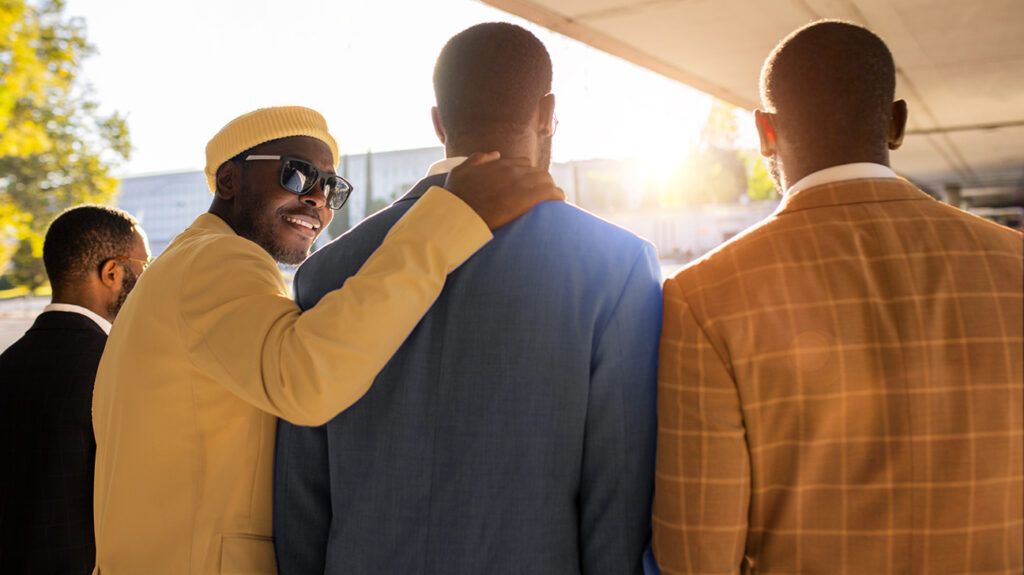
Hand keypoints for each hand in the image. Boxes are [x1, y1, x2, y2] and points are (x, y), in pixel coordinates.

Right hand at [445, 152, 564, 230]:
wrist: (460, 215)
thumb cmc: (456, 197)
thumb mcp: (460, 171)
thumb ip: (478, 159)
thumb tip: (495, 153)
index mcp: (500, 164)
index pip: (523, 163)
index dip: (526, 175)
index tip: (527, 185)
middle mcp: (513, 171)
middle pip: (537, 172)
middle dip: (540, 183)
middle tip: (542, 196)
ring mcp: (522, 184)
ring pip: (547, 181)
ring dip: (550, 190)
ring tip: (552, 201)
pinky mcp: (529, 199)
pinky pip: (552, 193)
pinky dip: (557, 197)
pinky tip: (558, 203)